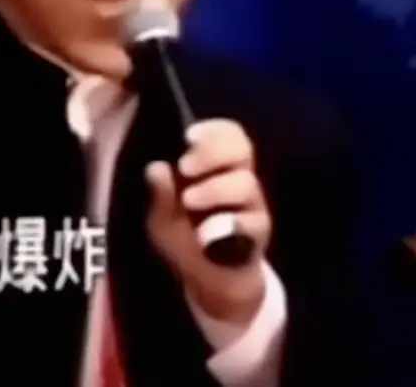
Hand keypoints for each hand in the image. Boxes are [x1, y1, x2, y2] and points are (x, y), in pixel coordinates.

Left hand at [145, 119, 271, 324]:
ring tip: (189, 201)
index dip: (212, 131)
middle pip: (241, 148)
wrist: (211, 285)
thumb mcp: (162, 221)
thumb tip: (156, 168)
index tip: (188, 137)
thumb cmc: (186, 242)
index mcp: (215, 169)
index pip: (225, 135)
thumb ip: (160, 197)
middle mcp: (238, 179)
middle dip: (212, 152)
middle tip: (185, 167)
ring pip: (245, 183)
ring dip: (215, 189)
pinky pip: (252, 221)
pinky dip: (230, 224)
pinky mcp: (260, 233)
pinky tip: (208, 234)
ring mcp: (252, 205)